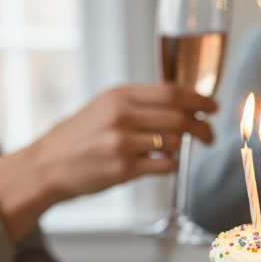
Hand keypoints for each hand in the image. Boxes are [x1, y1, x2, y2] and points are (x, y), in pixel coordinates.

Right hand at [0, 84, 215, 241]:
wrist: (47, 165)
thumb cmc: (78, 137)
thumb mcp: (104, 107)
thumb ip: (139, 104)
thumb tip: (184, 105)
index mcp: (118, 95)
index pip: (172, 92)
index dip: (200, 99)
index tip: (213, 107)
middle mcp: (121, 115)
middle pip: (179, 117)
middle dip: (202, 128)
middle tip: (209, 136)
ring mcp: (122, 143)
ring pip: (174, 143)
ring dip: (181, 149)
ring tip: (173, 152)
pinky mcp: (123, 169)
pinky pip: (164, 166)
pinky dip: (170, 166)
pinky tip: (161, 164)